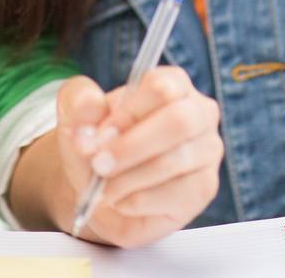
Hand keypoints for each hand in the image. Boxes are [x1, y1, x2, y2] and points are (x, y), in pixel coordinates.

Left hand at [52, 69, 221, 245]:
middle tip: (98, 165)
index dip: (127, 113)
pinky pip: (176, 194)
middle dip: (131, 147)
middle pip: (178, 121)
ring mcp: (207, 151)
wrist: (101, 190)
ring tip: (102, 188)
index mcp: (172, 83)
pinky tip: (122, 200)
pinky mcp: (204, 187)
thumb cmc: (96, 144)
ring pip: (173, 161)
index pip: (161, 87)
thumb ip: (79, 103)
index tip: (99, 137)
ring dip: (128, 178)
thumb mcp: (77, 118)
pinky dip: (139, 201)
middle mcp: (199, 112)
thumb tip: (91, 102)